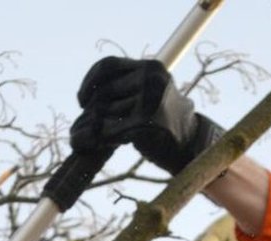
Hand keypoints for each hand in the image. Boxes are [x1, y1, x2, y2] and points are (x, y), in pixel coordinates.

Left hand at [70, 57, 220, 175]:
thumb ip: (125, 87)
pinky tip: (98, 145)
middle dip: (89, 112)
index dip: (89, 82)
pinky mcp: (145, 125)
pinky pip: (108, 131)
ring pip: (102, 113)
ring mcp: (149, 101)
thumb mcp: (148, 94)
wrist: (189, 145)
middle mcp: (151, 79)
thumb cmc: (163, 122)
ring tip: (87, 137)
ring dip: (89, 128)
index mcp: (151, 68)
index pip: (108, 66)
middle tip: (83, 127)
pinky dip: (97, 139)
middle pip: (103, 92)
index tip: (81, 100)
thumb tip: (88, 96)